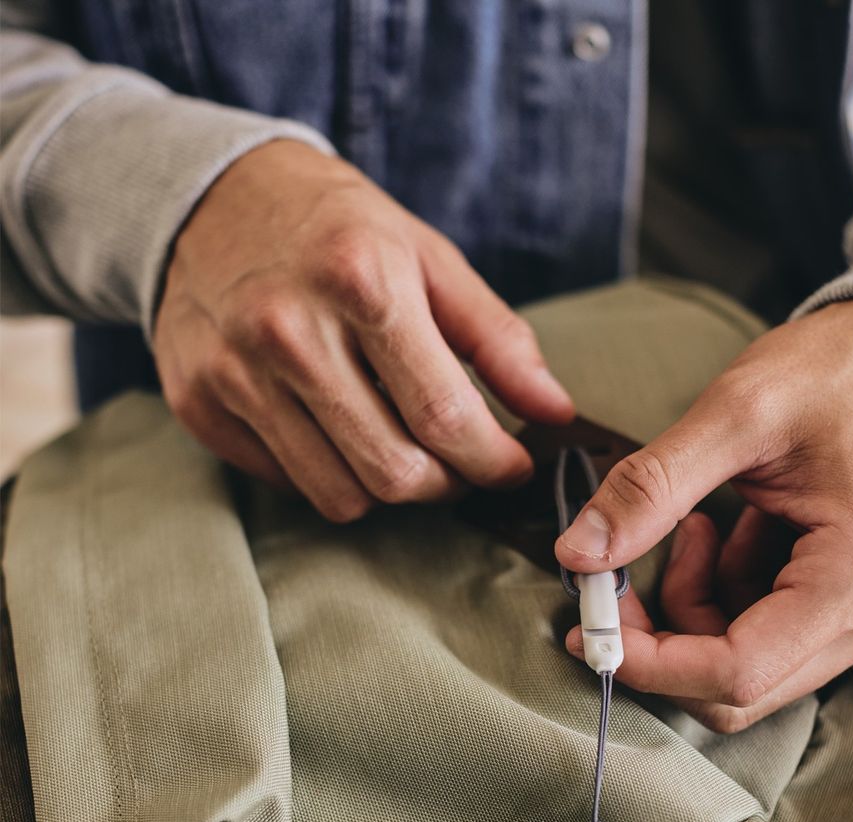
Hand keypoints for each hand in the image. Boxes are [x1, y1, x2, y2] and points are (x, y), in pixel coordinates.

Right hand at [154, 142, 572, 519]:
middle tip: (458, 464)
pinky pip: (288, 483)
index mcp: (362, 282)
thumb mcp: (428, 258)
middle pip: (394, 473)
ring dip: (387, 488)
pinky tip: (334, 430)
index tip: (511, 467)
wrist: (210, 197)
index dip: (492, 460)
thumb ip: (497, 339)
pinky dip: (326, 473)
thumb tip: (554, 411)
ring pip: (340, 496)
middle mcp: (290, 332)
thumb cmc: (337, 229)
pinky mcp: (200, 405)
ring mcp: (236, 373)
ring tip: (400, 447)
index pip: (444, 416)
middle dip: (444, 484)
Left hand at [556, 301, 852, 731]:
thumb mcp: (738, 412)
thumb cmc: (844, 369)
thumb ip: (651, 488)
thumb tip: (576, 554)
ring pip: (745, 666)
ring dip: (692, 609)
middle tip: (615, 579)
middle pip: (739, 688)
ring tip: (693, 525)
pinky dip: (723, 594)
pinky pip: (765, 634)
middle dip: (662, 642)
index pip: (737, 672)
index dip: (650, 663)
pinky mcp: (852, 605)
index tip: (587, 627)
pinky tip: (728, 530)